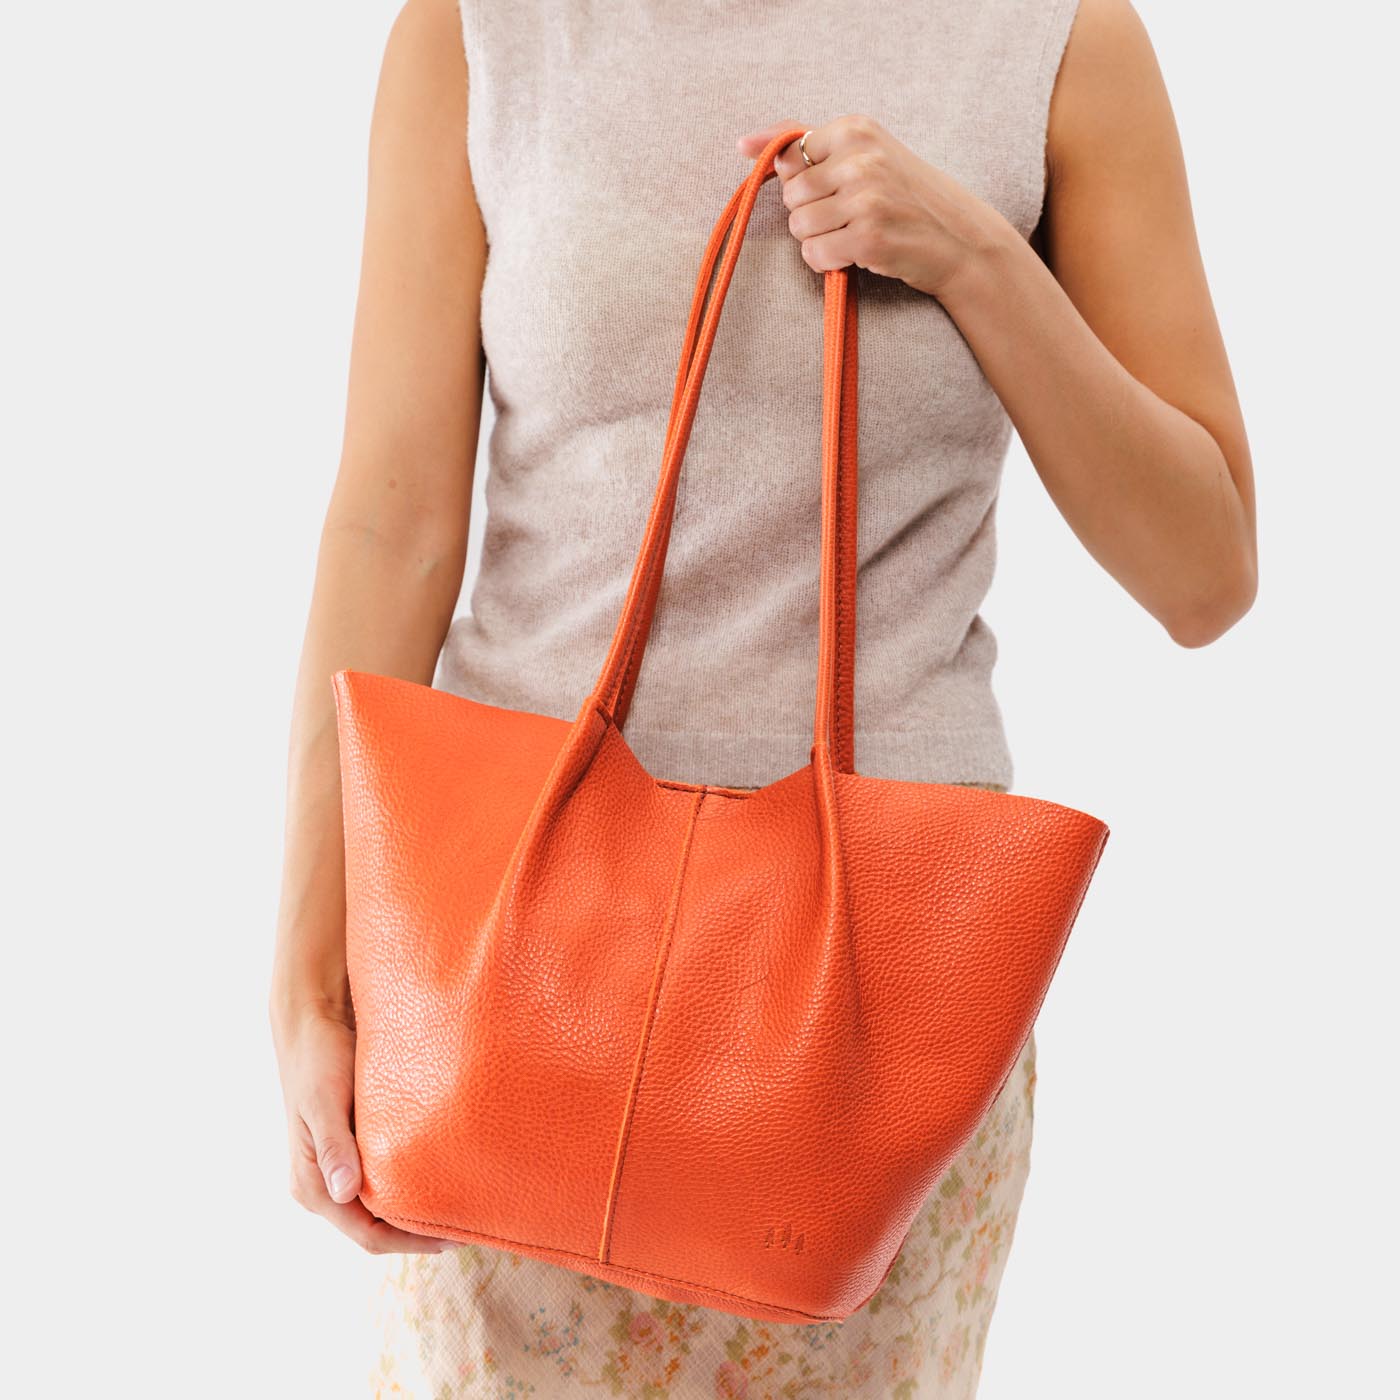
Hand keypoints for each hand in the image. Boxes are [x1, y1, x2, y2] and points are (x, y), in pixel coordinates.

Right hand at [272, 1001, 457, 1254]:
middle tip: (466, 1228)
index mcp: (311, 1185)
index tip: (450, 1238)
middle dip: (416, 1234)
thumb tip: (345, 1191)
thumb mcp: (325, 1101)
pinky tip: (439, 1179)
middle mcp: (322, 1186)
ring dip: (413, 1213)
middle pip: (374, 1229)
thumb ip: (335, 1146)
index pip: (365, 1235)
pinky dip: (408, 1188)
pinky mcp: (351, 1150)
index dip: (408, 1243)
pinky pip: (382, 1182)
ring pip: (379, 1209)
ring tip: (458, 1209)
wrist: (313, 1023)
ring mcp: (336, 1170)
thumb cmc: (318, 1058)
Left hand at [736, 115, 1016, 301]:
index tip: (833, 190)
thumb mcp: (866, 154)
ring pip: (799, 227)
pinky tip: (854, 255)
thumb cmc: (907, 197)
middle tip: (849, 217)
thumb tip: (745, 144)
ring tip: (854, 235)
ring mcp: (866, 200)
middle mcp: (860, 159)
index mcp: (856, 130)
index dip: (804, 183)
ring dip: (819, 240)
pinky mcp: (868, 239)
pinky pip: (814, 255)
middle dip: (811, 214)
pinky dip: (827, 262)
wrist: (961, 239)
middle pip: (791, 196)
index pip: (788, 158)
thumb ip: (807, 144)